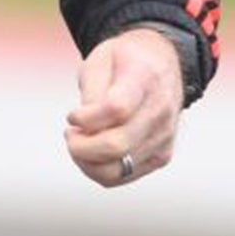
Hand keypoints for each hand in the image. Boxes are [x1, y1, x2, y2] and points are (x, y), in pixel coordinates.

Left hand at [65, 27, 184, 188]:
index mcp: (144, 79)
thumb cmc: (125, 60)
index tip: (73, 116)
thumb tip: (85, 126)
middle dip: (80, 146)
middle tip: (70, 133)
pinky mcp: (161, 155)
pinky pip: (124, 176)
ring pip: (118, 169)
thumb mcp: (100, 59)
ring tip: (80, 142)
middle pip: (117, 144)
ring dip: (87, 161)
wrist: (161, 62)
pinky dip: (100, 169)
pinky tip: (93, 151)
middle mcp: (159, 111)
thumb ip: (92, 92)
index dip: (86, 118)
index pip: (116, 108)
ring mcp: (163, 136)